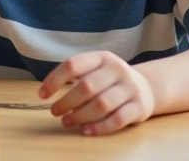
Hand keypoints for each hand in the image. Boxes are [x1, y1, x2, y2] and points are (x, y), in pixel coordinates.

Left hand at [39, 51, 155, 135]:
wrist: (146, 87)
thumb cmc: (110, 80)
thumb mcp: (96, 69)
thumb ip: (77, 75)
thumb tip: (47, 90)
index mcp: (102, 57)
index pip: (73, 65)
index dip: (54, 79)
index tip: (42, 94)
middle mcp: (117, 70)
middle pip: (87, 86)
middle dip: (67, 101)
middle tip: (54, 111)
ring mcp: (130, 88)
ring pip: (102, 104)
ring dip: (80, 115)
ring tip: (66, 121)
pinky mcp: (139, 106)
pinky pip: (118, 119)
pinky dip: (100, 127)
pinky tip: (86, 130)